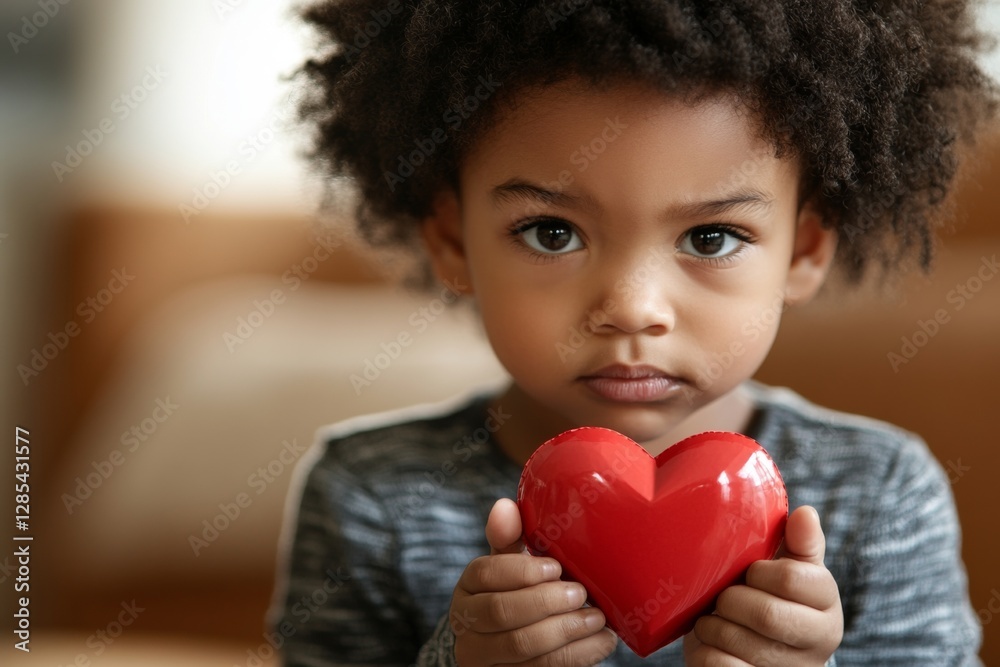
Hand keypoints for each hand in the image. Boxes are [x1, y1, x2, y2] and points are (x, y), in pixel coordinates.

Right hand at [450, 498, 617, 665]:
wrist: (508, 650)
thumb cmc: (516, 595)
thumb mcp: (509, 567)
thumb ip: (509, 538)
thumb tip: (505, 506)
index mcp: (466, 589)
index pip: (485, 573)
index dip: (522, 570)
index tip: (556, 568)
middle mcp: (466, 627)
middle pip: (501, 612)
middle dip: (546, 601)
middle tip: (580, 593)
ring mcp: (484, 660)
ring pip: (523, 647)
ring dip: (567, 630)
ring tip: (598, 618)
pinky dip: (578, 655)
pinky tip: (601, 641)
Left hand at [683, 505, 842, 665]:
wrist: (755, 656)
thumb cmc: (769, 600)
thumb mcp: (789, 571)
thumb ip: (799, 544)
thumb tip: (806, 512)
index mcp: (827, 607)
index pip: (791, 578)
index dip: (758, 572)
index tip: (749, 573)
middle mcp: (817, 644)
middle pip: (765, 613)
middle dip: (730, 600)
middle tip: (721, 598)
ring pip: (736, 642)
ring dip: (711, 625)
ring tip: (712, 621)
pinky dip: (704, 651)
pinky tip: (710, 645)